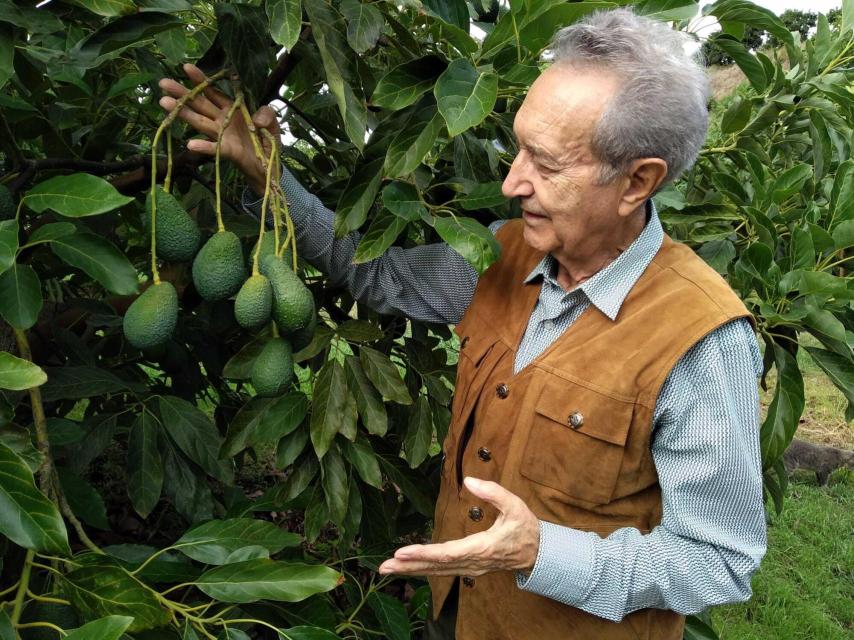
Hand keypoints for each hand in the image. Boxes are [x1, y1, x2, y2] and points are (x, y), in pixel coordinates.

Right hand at [158, 63, 278, 194]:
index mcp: (232, 109)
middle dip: (182, 93)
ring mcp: (223, 135)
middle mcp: (222, 120)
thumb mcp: (272, 124)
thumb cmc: (266, 141)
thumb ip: (268, 114)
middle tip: (164, 83)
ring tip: (164, 103)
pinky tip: (190, 144)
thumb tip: (258, 117)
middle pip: (200, 104)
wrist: (269, 167)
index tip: (186, 67)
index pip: (213, 92)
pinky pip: (214, 148)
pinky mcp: (228, 151)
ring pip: (200, 122)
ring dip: (184, 113)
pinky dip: (203, 146)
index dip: (201, 80)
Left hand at [378, 477, 539, 576]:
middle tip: (384, 566)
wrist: (538, 552)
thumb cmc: (525, 527)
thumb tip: (470, 480)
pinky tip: (407, 567)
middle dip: (409, 566)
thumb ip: (493, 492)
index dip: (425, 553)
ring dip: (412, 570)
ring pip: (437, 571)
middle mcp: (474, 562)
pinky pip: (442, 570)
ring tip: (386, 568)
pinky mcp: (469, 567)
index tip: (403, 552)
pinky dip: (423, 569)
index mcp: (483, 547)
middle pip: (437, 566)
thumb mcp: (515, 505)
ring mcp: (471, 567)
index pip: (449, 553)